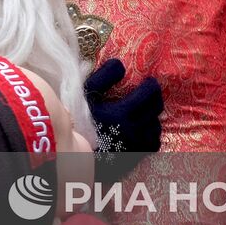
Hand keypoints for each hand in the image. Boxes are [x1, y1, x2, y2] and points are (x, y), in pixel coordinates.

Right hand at [85, 59, 162, 183]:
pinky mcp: (134, 159)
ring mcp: (134, 148)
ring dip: (152, 117)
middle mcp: (132, 133)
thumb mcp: (84, 95)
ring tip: (144, 112)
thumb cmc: (76, 121)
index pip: (149, 94)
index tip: (149, 81)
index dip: (151, 85)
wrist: (70, 155)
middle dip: (154, 98)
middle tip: (149, 93)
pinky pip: (152, 145)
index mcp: (120, 115)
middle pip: (155, 110)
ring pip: (155, 128)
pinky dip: (150, 135)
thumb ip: (103, 77)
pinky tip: (142, 130)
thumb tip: (121, 65)